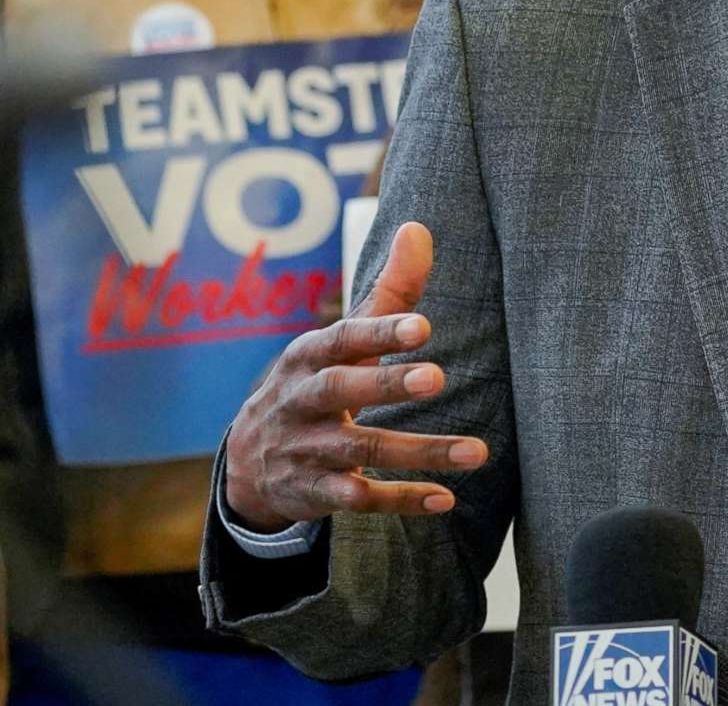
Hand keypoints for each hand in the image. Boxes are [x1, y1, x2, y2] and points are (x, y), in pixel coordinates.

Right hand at [220, 222, 489, 530]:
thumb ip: (387, 292)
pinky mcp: (316, 492)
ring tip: (477, 451)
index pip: (343, 338)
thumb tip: (418, 227)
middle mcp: (302, 400)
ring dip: (420, 451)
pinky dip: (400, 499)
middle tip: (438, 377)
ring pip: (361, 451)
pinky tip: (445, 497)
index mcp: (310, 355)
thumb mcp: (341, 339)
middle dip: (387, 385)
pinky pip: (358, 499)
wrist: (249, 459)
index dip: (380, 332)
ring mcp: (305, 450)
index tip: (423, 326)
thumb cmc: (316, 381)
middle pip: (342, 390)